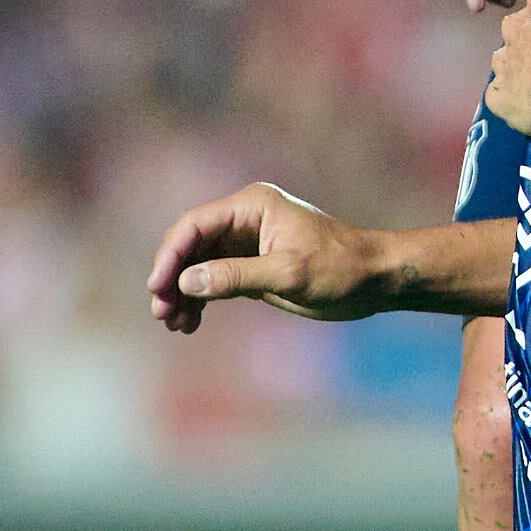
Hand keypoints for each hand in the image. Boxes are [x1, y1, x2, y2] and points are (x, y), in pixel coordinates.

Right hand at [147, 183, 382, 332]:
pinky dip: (200, 300)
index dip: (170, 254)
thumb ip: (236, 276)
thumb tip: (187, 281)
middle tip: (161, 313)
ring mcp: (247, 243)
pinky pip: (214, 280)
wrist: (374, 279)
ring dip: (182, 293)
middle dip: (172, 278)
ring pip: (198, 265)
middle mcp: (244, 219)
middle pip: (190, 245)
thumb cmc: (339, 268)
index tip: (157, 287)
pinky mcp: (253, 266)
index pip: (195, 225)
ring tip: (174, 324)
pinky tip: (190, 324)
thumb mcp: (288, 273)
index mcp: (252, 206)